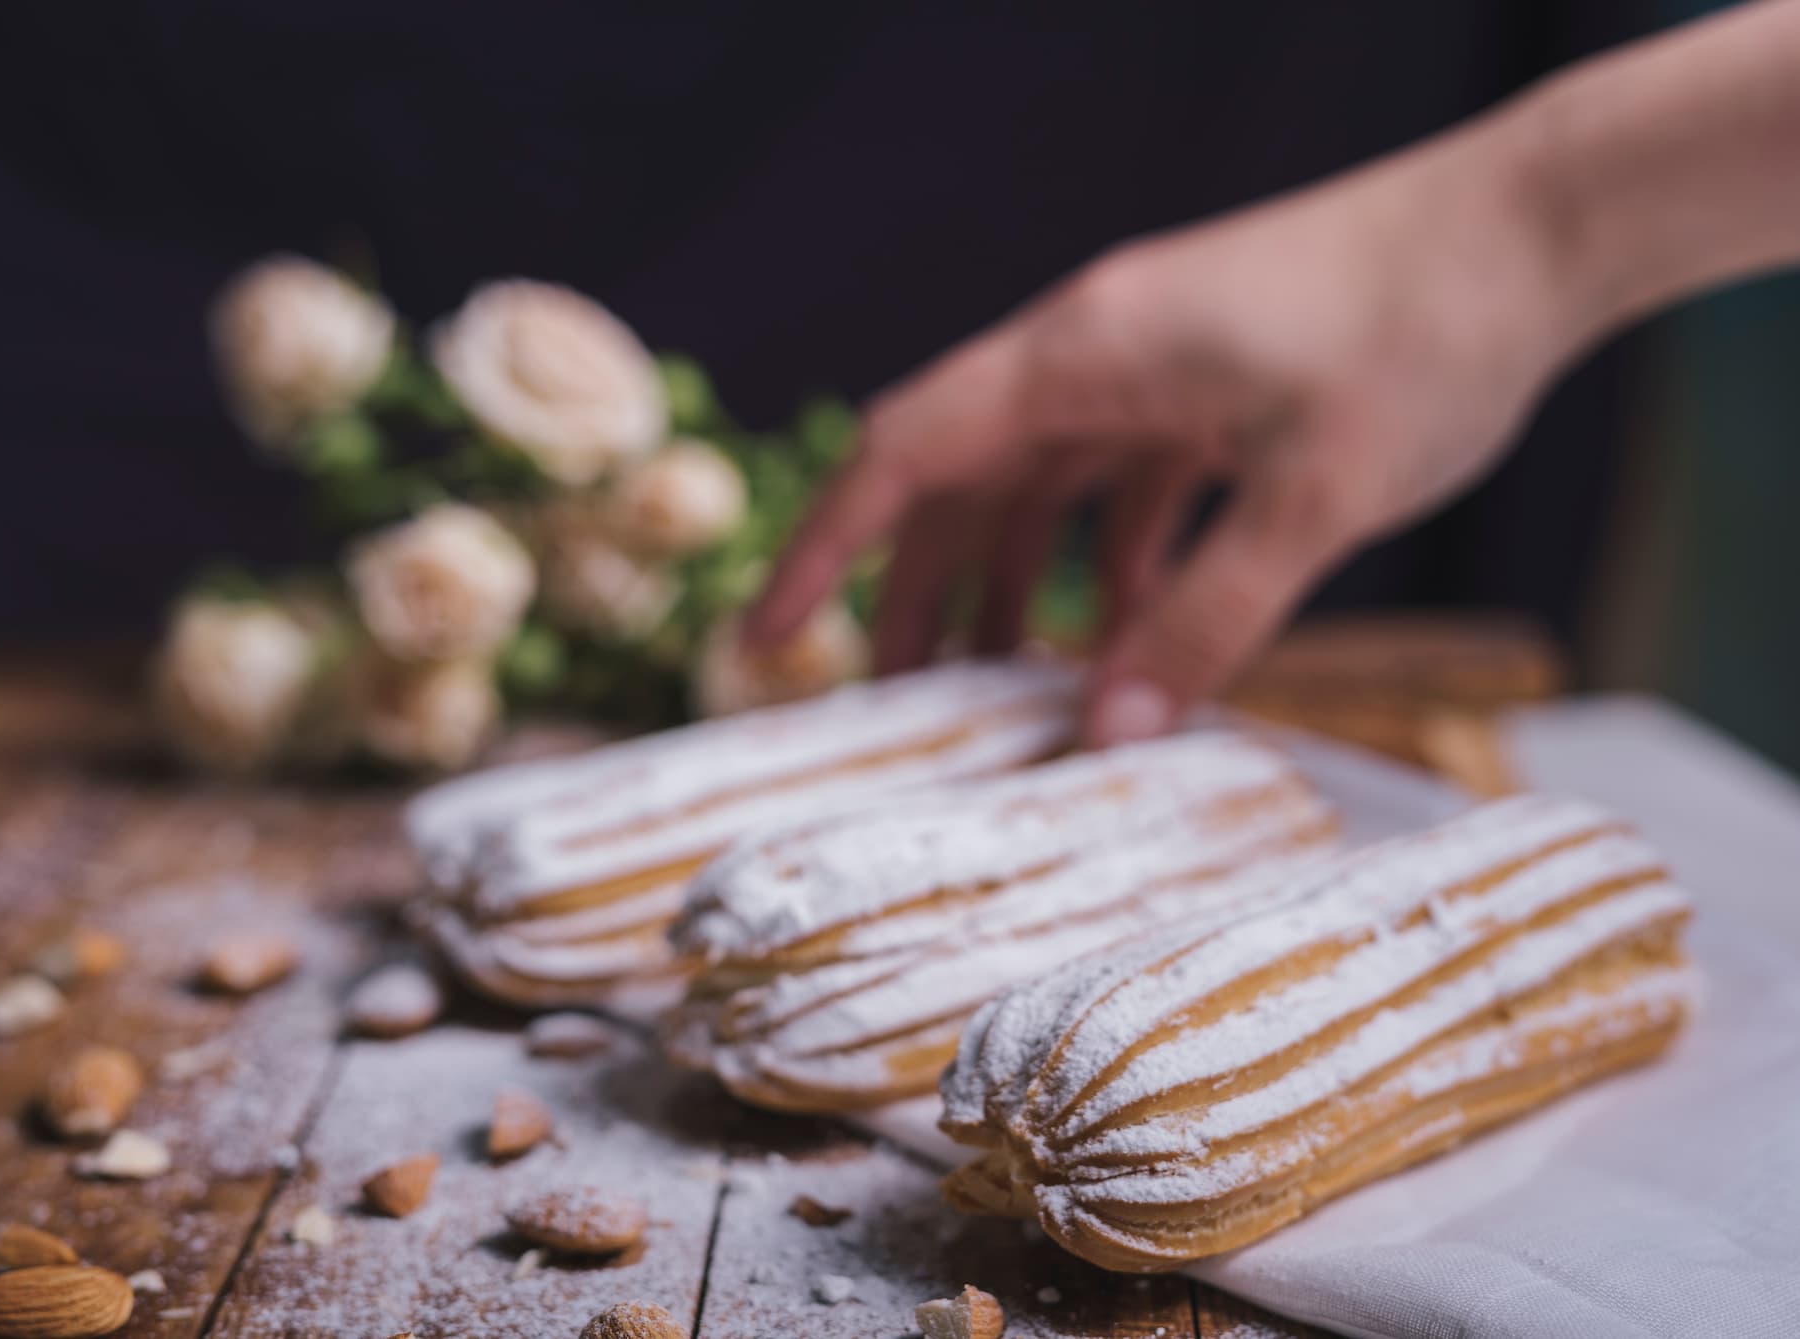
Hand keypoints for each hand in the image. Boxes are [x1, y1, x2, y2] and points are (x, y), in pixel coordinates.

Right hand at [747, 118, 1577, 743]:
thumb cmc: (1426, 333)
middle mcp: (1093, 350)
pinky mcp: (1207, 381)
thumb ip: (1204, 620)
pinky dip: (1111, 564)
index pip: (905, 452)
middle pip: (960, 482)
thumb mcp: (1312, 500)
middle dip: (920, 595)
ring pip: (1039, 487)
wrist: (1538, 227)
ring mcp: (1149, 362)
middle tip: (900, 709)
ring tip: (1004, 692)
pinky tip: (1130, 638)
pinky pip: (1123, 483)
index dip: (826, 548)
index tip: (770, 636)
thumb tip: (1106, 734)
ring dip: (1016, 585)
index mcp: (1083, 354)